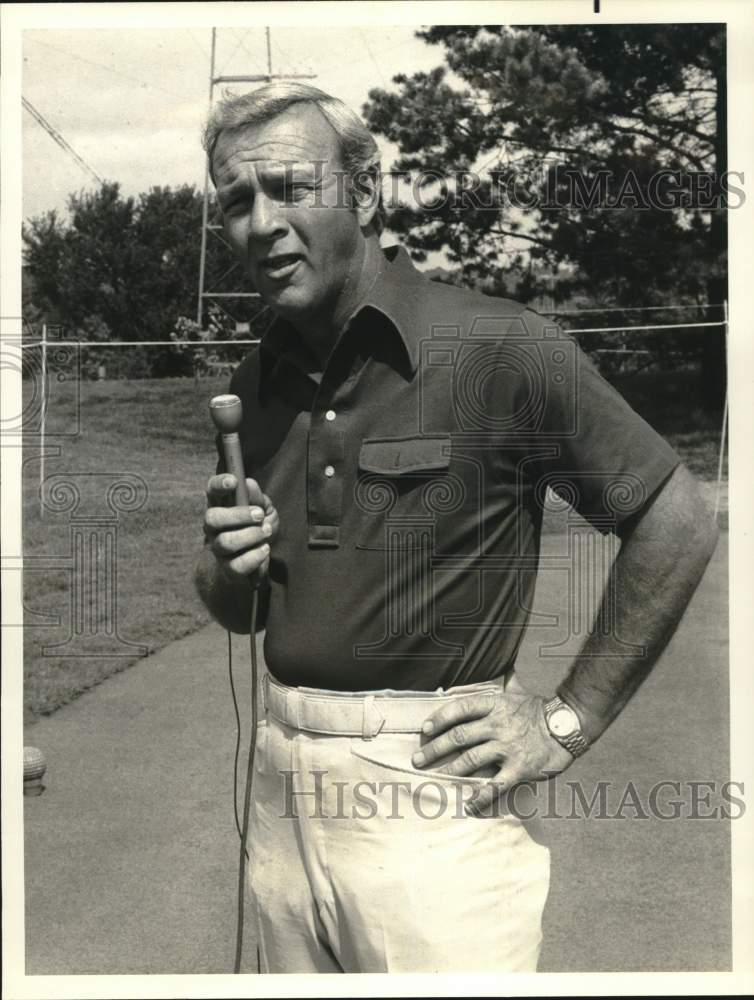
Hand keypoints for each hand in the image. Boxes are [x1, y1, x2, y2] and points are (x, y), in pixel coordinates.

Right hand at [203, 474, 278, 584]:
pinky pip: (237, 565)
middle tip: (259, 515)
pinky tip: (265, 549)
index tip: (234, 481)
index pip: (212, 491)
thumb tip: (249, 483)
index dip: (219, 484)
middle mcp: (213, 527)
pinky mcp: (228, 569)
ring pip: (225, 542)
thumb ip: (258, 498)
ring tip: (266, 532)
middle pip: (212, 518)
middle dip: (238, 515)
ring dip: (251, 536)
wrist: (258, 562)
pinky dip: (255, 556)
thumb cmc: (258, 528)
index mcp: (221, 506)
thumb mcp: (264, 510)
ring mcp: (218, 549)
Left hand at [414, 690, 575, 814]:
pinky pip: (494, 786)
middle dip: (435, 749)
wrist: (568, 726)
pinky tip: (468, 804)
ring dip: (449, 772)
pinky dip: (479, 797)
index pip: (460, 709)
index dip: (439, 718)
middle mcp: (497, 725)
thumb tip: (488, 673)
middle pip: (459, 737)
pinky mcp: (519, 770)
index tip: (425, 730)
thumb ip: (498, 688)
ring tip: (433, 779)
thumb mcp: (515, 692)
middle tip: (418, 759)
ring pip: (470, 761)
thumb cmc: (538, 710)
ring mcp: (507, 748)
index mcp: (494, 705)